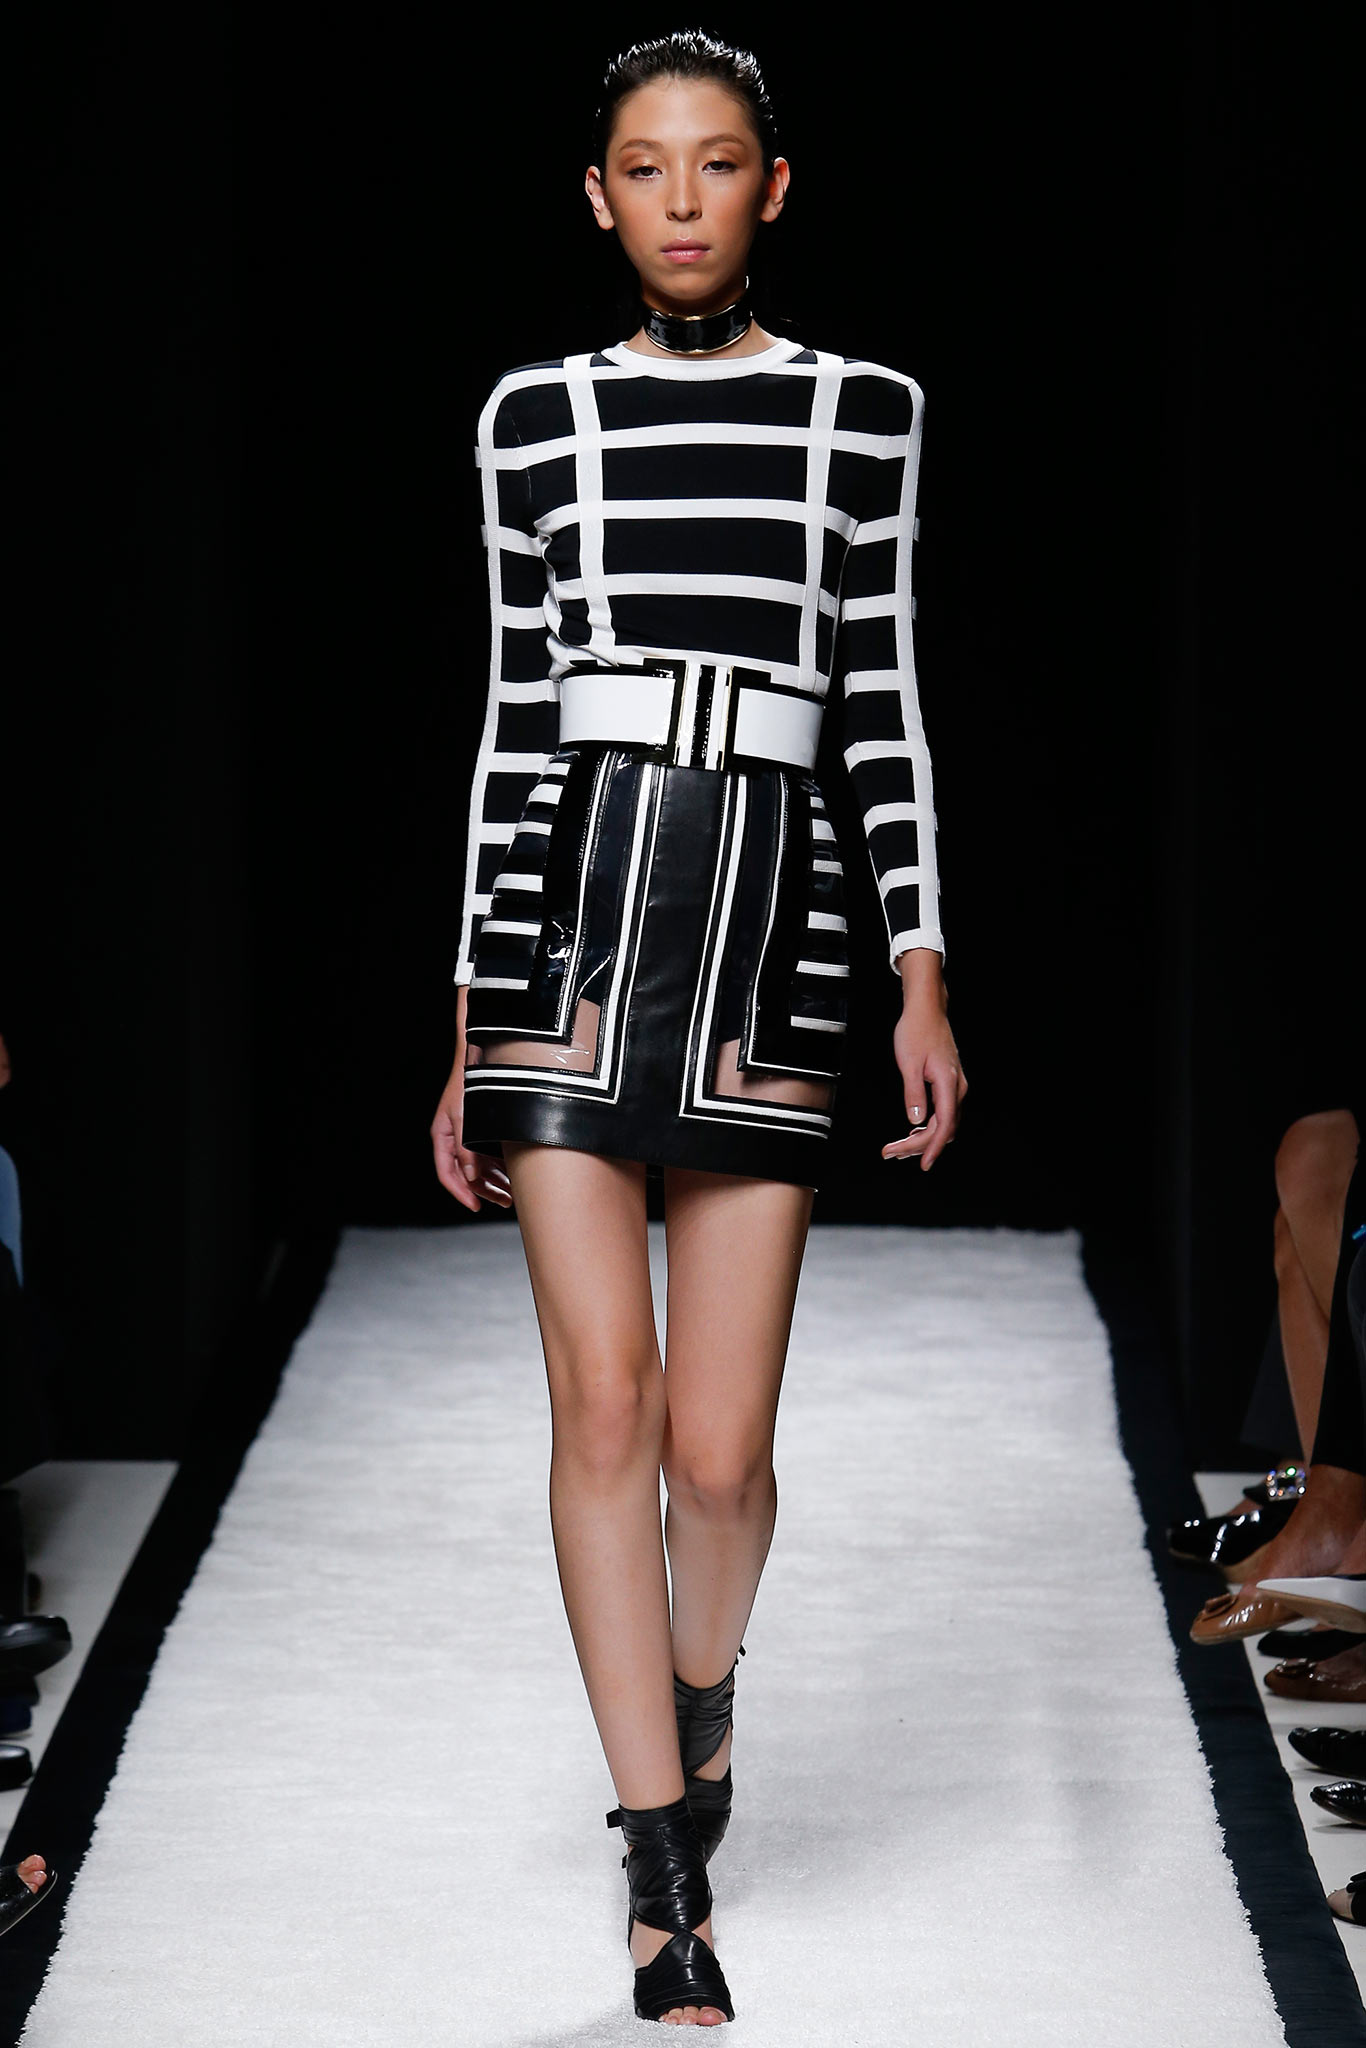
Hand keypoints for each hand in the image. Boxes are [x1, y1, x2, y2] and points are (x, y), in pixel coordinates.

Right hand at [431, 1057, 513, 1212]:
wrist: (482, 1057)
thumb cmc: (469, 1083)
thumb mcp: (464, 1117)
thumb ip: (465, 1148)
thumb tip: (470, 1177)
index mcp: (442, 1136)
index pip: (447, 1174)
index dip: (461, 1193)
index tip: (476, 1207)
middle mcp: (454, 1139)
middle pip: (467, 1174)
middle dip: (485, 1191)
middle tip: (505, 1202)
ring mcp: (468, 1135)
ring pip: (480, 1167)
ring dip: (495, 1182)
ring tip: (513, 1194)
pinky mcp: (482, 1130)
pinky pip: (490, 1156)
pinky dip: (501, 1167)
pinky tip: (515, 1175)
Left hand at [882, 952, 966, 1171]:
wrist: (927, 1009)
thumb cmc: (916, 1031)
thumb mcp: (909, 1063)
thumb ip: (913, 1093)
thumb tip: (915, 1122)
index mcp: (948, 1084)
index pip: (944, 1125)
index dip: (933, 1147)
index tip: (923, 1163)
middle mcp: (956, 1088)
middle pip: (943, 1128)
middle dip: (918, 1145)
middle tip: (891, 1153)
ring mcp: (955, 1086)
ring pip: (943, 1122)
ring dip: (922, 1138)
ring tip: (897, 1147)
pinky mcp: (949, 1083)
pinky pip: (942, 1112)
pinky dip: (928, 1126)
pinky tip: (912, 1131)